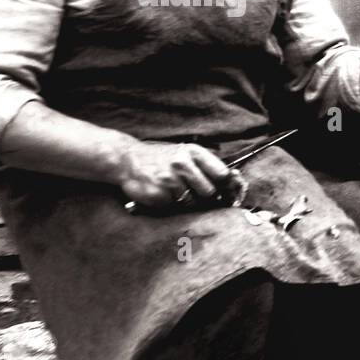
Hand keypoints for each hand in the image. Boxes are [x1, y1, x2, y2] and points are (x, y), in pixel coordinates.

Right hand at [117, 140, 236, 207]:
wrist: (125, 158)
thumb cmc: (161, 159)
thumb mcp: (185, 153)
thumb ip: (207, 166)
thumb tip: (234, 184)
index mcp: (193, 152)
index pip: (222, 174)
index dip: (227, 187)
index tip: (227, 194)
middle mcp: (182, 164)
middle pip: (209, 192)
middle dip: (205, 197)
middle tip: (193, 193)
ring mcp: (169, 179)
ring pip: (192, 203)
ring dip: (186, 202)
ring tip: (174, 191)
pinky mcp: (157, 193)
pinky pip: (173, 207)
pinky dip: (170, 205)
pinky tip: (162, 195)